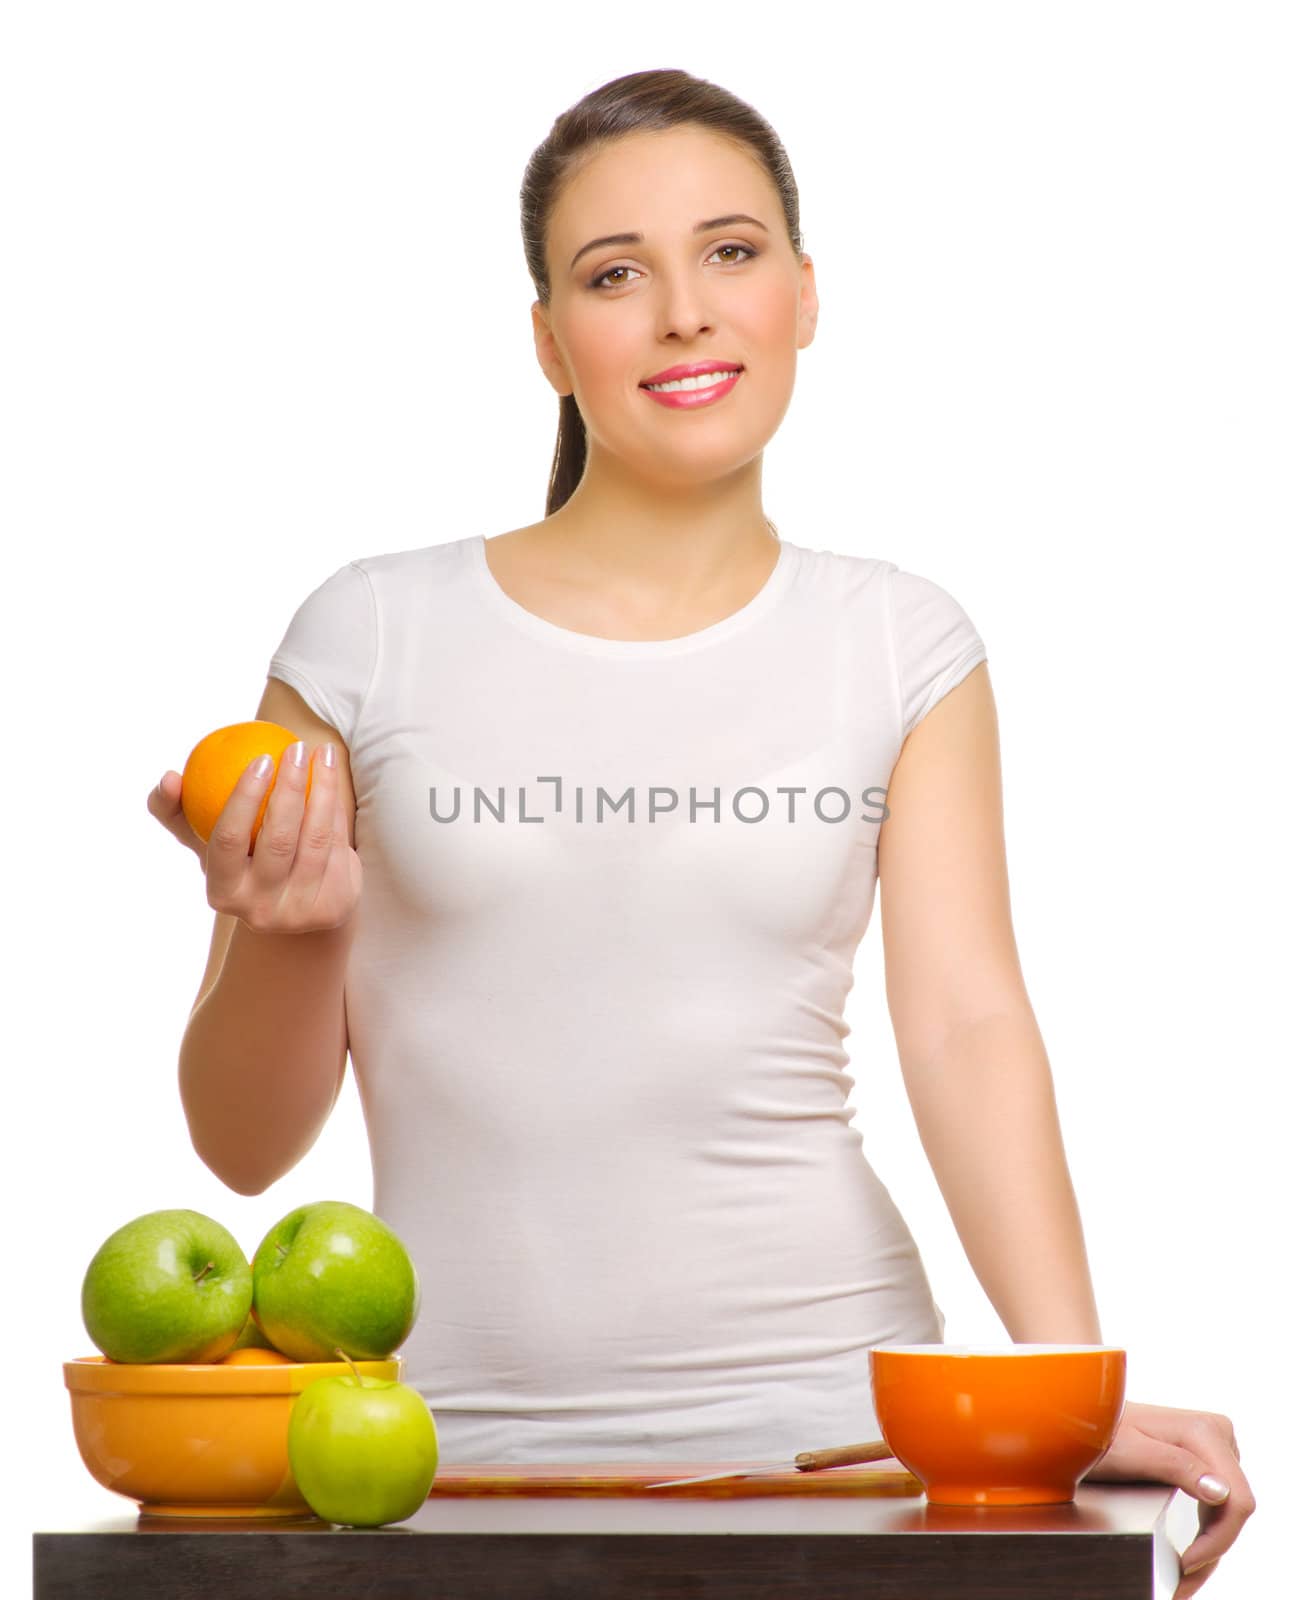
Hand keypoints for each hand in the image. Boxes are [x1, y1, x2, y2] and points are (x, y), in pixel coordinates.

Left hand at [1082, 1399, 1253, 1592]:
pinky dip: (1203, 1533)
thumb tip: (1221, 1492)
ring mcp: (1213, 1447)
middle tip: (1182, 1584)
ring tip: (1182, 1581)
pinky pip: (1215, 1504)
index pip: (1236, 1500)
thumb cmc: (1100, 1433)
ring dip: (1208, 1549)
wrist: (1085, 1419)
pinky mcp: (1205, 1459)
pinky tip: (1187, 1556)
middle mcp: (1216, 1434)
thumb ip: (1176, 1466)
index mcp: (1204, 1431)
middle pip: (1233, 1509)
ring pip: (1227, 1512)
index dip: (1217, 1540)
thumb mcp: (1131, 1452)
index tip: (1186, 1565)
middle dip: (1211, 1552)